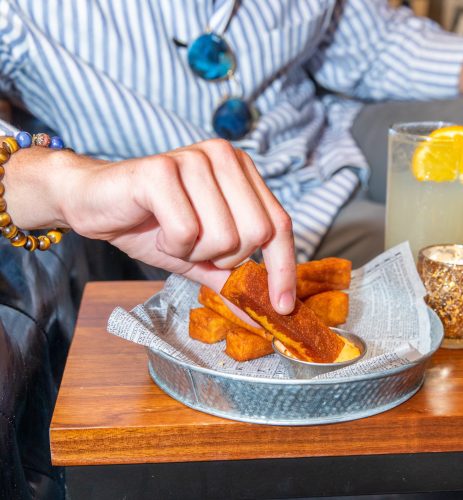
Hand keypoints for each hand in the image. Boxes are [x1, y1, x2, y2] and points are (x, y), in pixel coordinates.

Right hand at [5, 139, 295, 313]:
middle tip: (196, 247)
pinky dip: (172, 246)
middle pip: (256, 233)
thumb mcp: (202, 256)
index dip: (283, 269)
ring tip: (174, 235)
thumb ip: (235, 279)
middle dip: (224, 258)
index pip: (280, 224)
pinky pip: (187, 232)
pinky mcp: (161, 170)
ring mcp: (194, 159)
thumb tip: (268, 315)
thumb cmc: (153, 225)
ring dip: (194, 252)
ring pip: (223, 236)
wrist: (95, 203)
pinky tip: (157, 230)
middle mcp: (224, 156)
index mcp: (242, 170)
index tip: (283, 307)